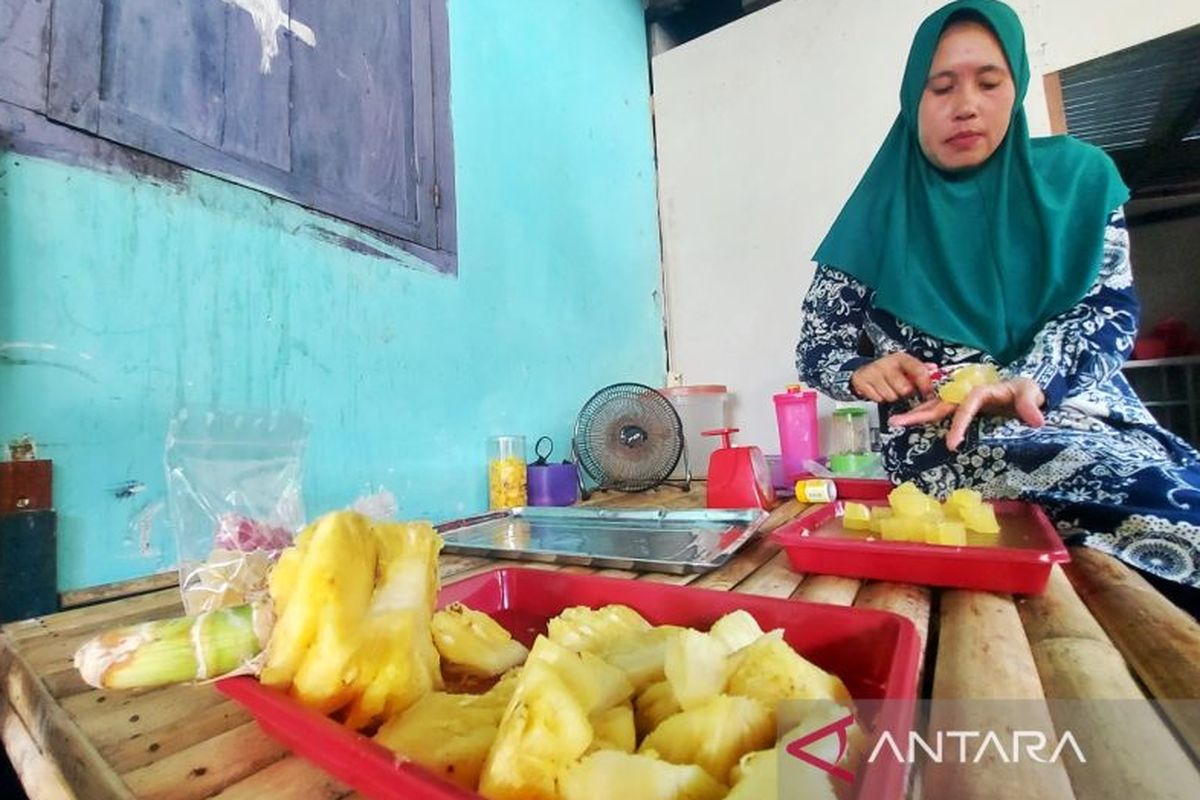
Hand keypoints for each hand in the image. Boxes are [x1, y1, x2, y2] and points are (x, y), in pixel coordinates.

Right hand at [850, 352, 933, 402]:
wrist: (864, 371)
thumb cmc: (889, 370)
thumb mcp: (905, 366)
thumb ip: (921, 369)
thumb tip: (935, 369)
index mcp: (901, 358)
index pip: (918, 370)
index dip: (926, 384)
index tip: (928, 393)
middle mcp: (887, 363)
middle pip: (904, 389)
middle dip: (905, 393)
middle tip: (901, 389)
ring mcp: (873, 372)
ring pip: (891, 396)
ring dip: (891, 396)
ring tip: (889, 389)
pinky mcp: (863, 381)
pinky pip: (877, 398)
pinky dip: (879, 398)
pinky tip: (879, 390)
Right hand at [888, 377, 1045, 450]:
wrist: (1026, 392)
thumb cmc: (1028, 392)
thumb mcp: (1032, 394)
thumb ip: (1031, 405)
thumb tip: (1036, 421)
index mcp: (983, 390)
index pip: (967, 405)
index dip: (959, 423)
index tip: (952, 444)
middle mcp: (968, 394)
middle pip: (941, 403)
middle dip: (920, 413)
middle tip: (897, 422)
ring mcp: (963, 400)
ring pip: (937, 406)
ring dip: (917, 414)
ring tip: (894, 422)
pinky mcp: (962, 408)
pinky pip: (942, 412)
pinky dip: (926, 416)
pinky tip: (911, 423)